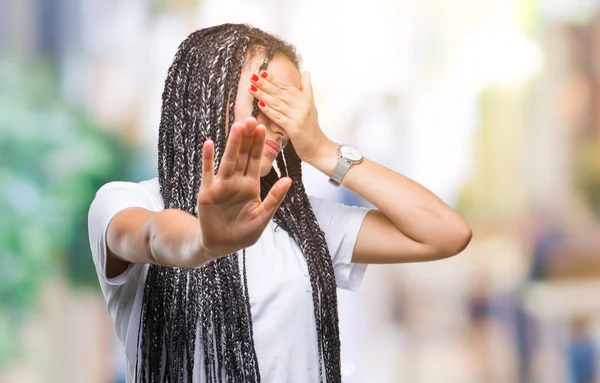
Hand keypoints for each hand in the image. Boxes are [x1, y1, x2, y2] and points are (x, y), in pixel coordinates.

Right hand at [197, 117, 291, 258]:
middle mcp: (236, 182)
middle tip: (251, 119)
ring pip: (228, 161)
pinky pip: (208, 173)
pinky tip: (209, 143)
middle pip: (242, 156)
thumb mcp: (263, 216)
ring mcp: (221, 185)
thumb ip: (274, 198)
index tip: (263, 127)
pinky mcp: (207, 192)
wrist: (221, 245)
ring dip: (232, 144)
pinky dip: (208, 159)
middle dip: (247, 139)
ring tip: (237, 127)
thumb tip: (289, 180)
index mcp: (251, 186)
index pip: (256, 160)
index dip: (259, 144)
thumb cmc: (244, 233)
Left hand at [249, 70, 331, 163]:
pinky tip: (260, 105)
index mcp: (304, 99)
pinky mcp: (294, 128)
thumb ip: (307, 88)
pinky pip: (278, 117)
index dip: (273, 79)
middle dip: (265, 84)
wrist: (318, 147)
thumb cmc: (312, 127)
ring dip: (263, 95)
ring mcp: (298, 116)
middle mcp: (301, 106)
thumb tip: (306, 72)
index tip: (261, 72)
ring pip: (277, 103)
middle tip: (252, 77)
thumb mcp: (311, 105)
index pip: (286, 86)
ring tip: (251, 88)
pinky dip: (269, 111)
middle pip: (280, 92)